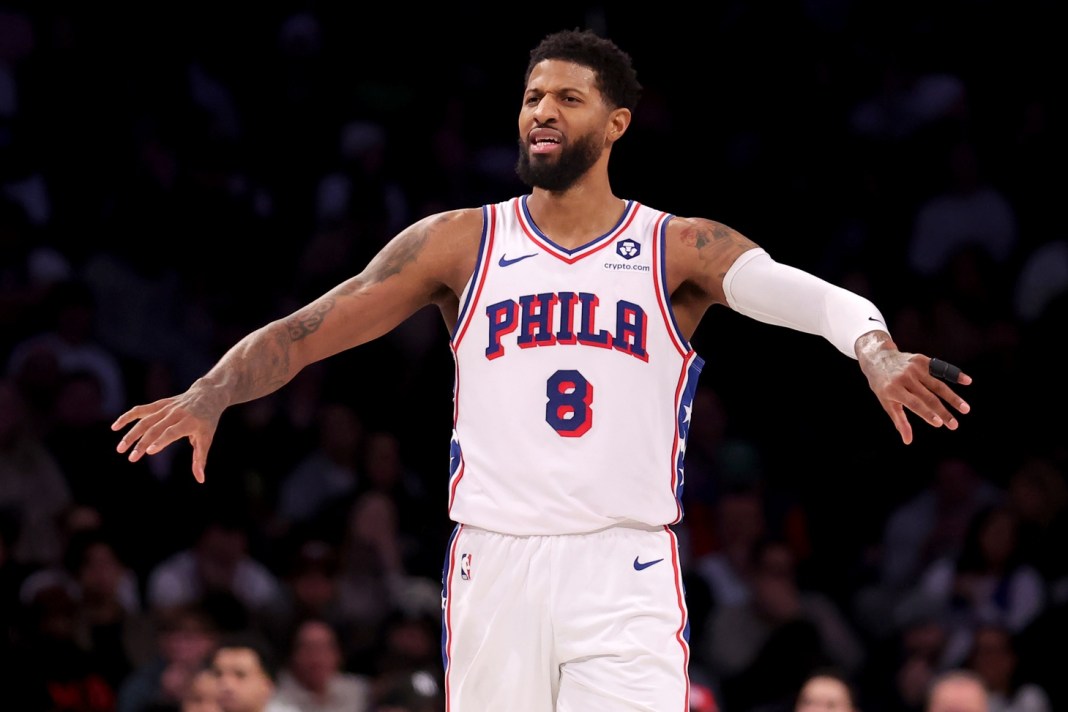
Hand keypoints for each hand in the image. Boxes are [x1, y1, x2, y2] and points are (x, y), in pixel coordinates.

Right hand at [111, 387, 222, 482]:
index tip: (149, 451)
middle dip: (142, 443)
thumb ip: (200, 459)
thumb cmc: (207, 421)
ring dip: (131, 434)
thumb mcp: (207, 438)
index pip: (172, 432)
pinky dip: (127, 417)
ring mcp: (166, 408)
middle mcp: (176, 414)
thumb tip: (200, 480)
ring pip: (145, 420)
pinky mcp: (159, 404)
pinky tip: (115, 427)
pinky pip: (141, 410)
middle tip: (131, 458)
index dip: (161, 441)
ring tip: (120, 448)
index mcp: (190, 422)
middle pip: (155, 428)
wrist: (207, 395)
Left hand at [856, 332, 971, 444]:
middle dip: (943, 412)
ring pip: (937, 384)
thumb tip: (908, 441)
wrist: (878, 358)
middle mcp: (905, 378)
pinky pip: (940, 368)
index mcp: (894, 389)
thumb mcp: (886, 402)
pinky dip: (954, 374)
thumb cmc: (883, 386)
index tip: (939, 424)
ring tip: (965, 409)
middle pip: (928, 397)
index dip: (926, 413)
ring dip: (953, 397)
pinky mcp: (922, 360)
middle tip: (954, 425)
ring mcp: (914, 368)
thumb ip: (899, 421)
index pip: (914, 403)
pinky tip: (967, 381)